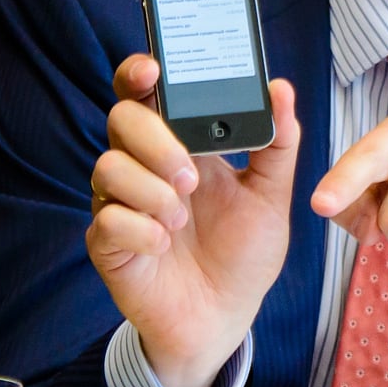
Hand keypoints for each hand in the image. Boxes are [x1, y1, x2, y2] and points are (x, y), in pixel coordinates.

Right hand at [86, 54, 299, 386]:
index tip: (153, 70)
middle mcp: (144, 164)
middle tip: (191, 177)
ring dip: (152, 191)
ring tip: (182, 218)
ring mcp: (122, 202)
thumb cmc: (242, 251)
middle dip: (157, 141)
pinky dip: (142, 230)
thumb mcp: (271, 195)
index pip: (146, 91)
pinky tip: (164, 244)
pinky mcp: (109, 242)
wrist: (225, 316)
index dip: (139, 71)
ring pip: (108, 166)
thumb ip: (277, 142)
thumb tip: (279, 89)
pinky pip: (107, 220)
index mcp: (180, 141)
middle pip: (121, 118)